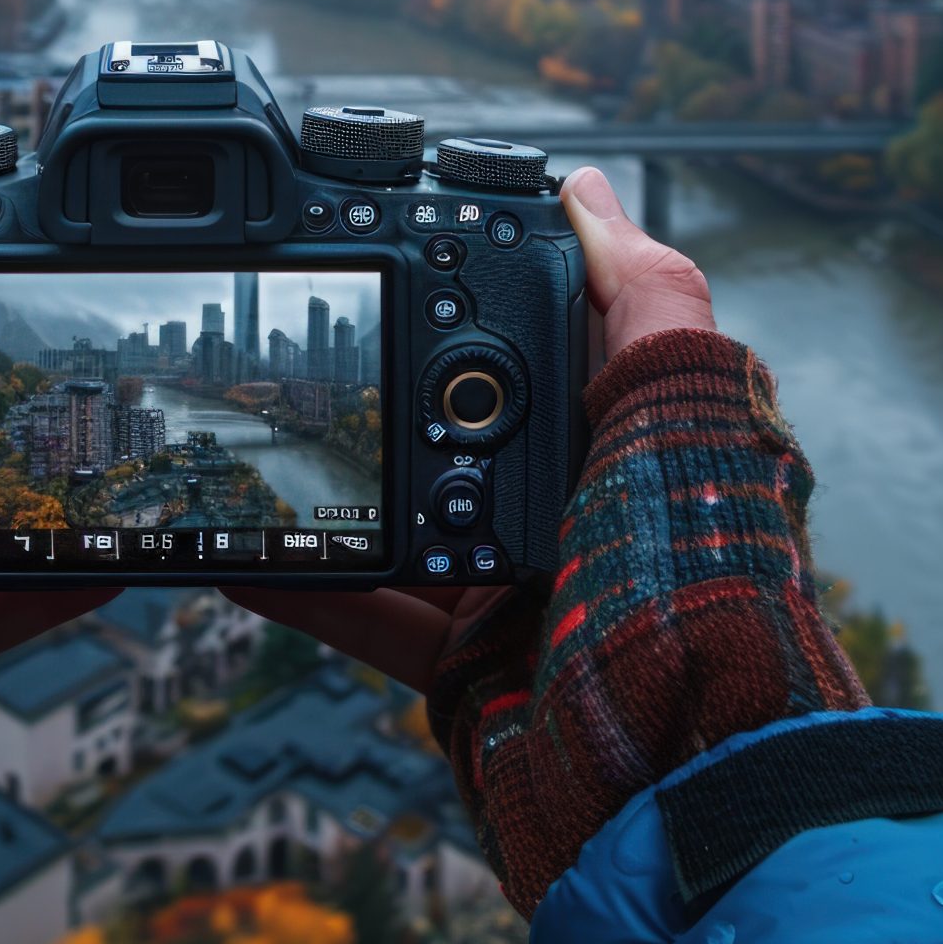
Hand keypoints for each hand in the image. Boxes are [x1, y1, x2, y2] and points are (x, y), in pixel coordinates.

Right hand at [219, 167, 715, 686]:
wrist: (674, 752)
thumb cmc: (695, 570)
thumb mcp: (681, 403)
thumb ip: (642, 295)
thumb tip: (589, 191)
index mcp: (624, 440)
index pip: (541, 351)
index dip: (476, 307)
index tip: (401, 262)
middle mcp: (571, 509)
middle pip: (457, 436)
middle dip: (382, 398)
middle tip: (304, 357)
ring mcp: (514, 590)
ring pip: (402, 524)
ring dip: (330, 495)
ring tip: (260, 454)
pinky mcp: (468, 665)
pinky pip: (371, 618)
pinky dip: (307, 593)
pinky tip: (246, 561)